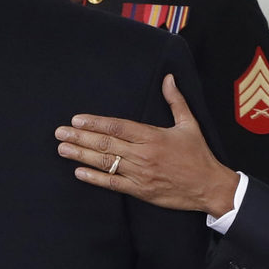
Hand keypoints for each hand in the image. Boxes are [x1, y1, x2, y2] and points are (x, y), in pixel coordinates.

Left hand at [55, 74, 239, 216]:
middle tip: (59, 133)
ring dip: (81, 155)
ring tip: (62, 149)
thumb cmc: (198, 155)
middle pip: (105, 144)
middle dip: (79, 138)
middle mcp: (143, 154)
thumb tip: (168, 78)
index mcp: (153, 136)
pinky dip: (95, 178)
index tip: (76, 120)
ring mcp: (140, 173)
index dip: (95, 123)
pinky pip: (113, 184)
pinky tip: (79, 172)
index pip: (117, 127)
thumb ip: (175, 100)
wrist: (209, 186)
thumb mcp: (189, 124)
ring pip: (105, 162)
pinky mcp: (140, 191)